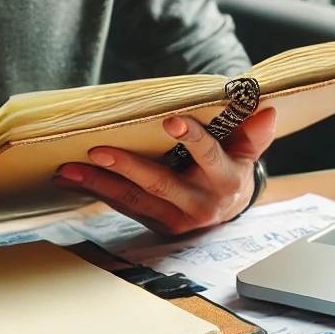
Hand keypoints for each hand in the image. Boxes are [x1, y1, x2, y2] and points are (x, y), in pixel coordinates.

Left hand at [52, 107, 275, 236]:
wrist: (226, 213)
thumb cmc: (232, 170)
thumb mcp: (246, 152)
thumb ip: (254, 133)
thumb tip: (266, 109)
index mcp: (225, 181)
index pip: (208, 156)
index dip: (192, 139)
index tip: (172, 120)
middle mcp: (198, 204)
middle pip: (159, 185)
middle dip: (126, 167)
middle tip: (97, 150)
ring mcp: (173, 219)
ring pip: (132, 200)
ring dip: (98, 184)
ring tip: (68, 170)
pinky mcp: (153, 224)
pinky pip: (121, 207)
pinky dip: (94, 192)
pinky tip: (69, 180)